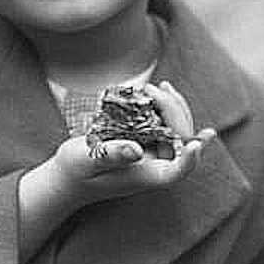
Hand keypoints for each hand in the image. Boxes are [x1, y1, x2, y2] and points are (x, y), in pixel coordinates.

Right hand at [44, 80, 215, 206]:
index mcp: (148, 176)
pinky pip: (164, 123)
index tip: (198, 140)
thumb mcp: (88, 161)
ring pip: (177, 129)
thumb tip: (137, 150)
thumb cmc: (75, 172)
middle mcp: (156, 165)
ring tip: (160, 87)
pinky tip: (157, 90)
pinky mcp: (145, 140)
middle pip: (183, 141)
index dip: (192, 157)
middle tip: (158, 89)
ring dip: (174, 106)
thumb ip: (111, 155)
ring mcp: (153, 152)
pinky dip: (163, 106)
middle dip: (177, 112)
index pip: (179, 171)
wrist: (66, 175)